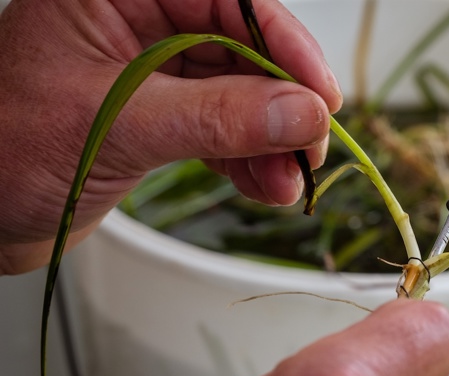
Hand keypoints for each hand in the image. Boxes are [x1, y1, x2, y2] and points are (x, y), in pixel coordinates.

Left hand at [0, 0, 341, 273]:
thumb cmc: (3, 151)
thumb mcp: (117, 127)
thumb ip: (215, 119)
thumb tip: (300, 113)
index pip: (226, 0)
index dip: (283, 42)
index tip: (319, 93)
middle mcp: (138, 24)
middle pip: (243, 49)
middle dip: (282, 105)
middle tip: (312, 147)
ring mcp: (152, 73)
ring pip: (241, 95)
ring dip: (273, 141)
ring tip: (290, 181)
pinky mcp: (161, 118)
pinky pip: (224, 130)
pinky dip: (251, 161)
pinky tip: (267, 185)